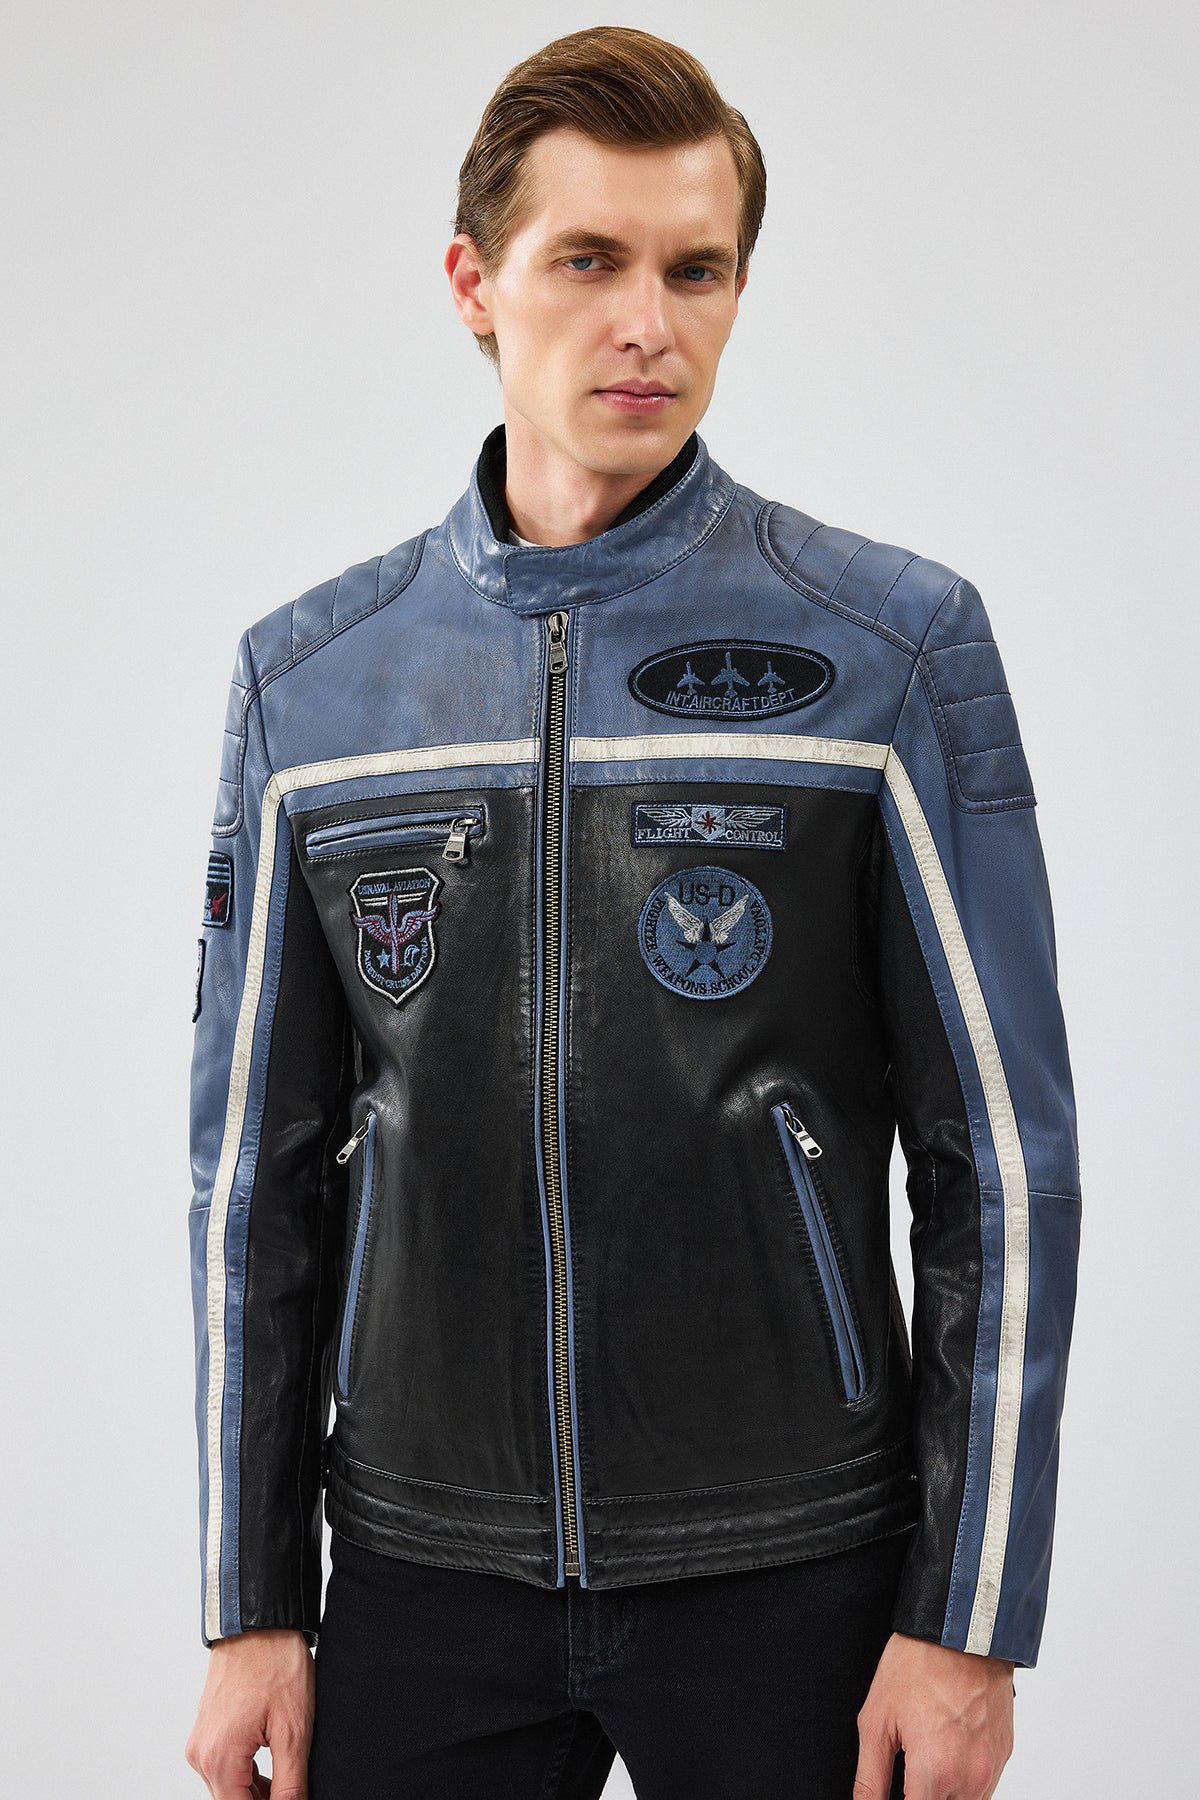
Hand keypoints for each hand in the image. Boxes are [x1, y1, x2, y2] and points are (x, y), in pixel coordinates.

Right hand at [185, 1627, 314, 1797]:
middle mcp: (202, 1755)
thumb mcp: (293, 1730)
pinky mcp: (206, 1730)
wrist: (259, 1623)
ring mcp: (201, 1742)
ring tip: (288, 1779)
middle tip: (294, 1791)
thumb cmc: (275, 1664)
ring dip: (255, 1793)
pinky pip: (224, 1766)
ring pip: (228, 1787)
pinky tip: (273, 1768)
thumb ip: (290, 1783)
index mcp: (220, 1758)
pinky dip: (246, 1774)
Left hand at [854, 1630, 1015, 1797]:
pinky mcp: (1004, 1753)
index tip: (894, 1790)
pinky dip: (966, 1779)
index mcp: (934, 1773)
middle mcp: (970, 1778)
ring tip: (927, 1755)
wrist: (960, 1629)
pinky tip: (948, 1750)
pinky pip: (985, 1786)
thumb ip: (870, 1778)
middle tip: (908, 1771)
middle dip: (921, 1796)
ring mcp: (991, 1768)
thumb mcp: (876, 1721)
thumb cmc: (917, 1665)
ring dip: (943, 1792)